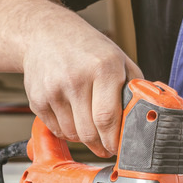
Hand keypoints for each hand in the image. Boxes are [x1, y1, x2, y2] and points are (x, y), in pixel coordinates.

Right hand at [22, 22, 143, 156]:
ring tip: (90, 126)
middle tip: (106, 147)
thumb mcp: (119, 60)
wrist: (46, 34)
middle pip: (89, 132)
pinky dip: (67, 131)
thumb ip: (134, 88)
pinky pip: (56, 130)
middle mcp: (76, 78)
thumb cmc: (88, 50)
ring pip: (72, 134)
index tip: (119, 148)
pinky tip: (73, 117)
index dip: (113, 140)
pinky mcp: (37, 98)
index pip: (107, 118)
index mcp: (103, 68)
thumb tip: (145, 118)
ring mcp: (53, 89)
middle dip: (100, 146)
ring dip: (84, 138)